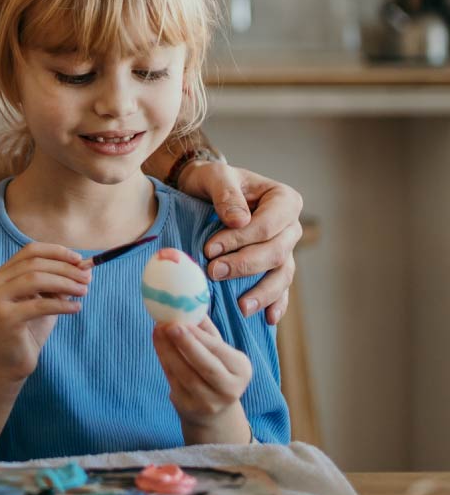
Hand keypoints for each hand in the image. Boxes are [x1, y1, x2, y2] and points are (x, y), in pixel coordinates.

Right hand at [0, 243, 90, 382]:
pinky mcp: (5, 317)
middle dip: (65, 268)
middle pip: (35, 264)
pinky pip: (40, 305)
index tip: (79, 260)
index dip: (56, 252)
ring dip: (65, 283)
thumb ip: (58, 284)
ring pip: (35, 279)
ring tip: (83, 291)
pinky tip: (76, 307)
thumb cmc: (28, 330)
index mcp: (1, 275)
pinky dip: (62, 304)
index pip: (30, 251)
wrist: (9, 364)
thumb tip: (85, 267)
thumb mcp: (45, 301)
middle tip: (87, 278)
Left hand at [152, 318, 251, 437]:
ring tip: (157, 329)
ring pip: (185, 373)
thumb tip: (191, 302)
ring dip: (167, 349)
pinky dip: (164, 359)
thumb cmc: (216, 370)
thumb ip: (207, 330)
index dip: (199, 335)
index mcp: (241, 370)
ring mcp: (209, 402)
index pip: (219, 350)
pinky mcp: (188, 407)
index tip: (182, 319)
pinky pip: (173, 380)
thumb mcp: (220, 351)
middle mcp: (229, 389)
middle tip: (168, 324)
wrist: (214, 412)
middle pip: (205, 365)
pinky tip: (158, 343)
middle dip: (185, 344)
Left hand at [177, 161, 302, 325]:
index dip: (241, 239)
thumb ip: (226, 193)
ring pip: (282, 275)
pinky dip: (275, 304)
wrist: (204, 192)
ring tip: (242, 307)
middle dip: (245, 265)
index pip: (269, 225)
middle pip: (276, 252)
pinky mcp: (274, 268)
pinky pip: (281, 289)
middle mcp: (291, 227)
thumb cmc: (212, 181)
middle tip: (213, 273)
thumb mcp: (216, 175)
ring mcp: (285, 250)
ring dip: (262, 292)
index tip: (210, 248)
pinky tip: (267, 319)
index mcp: (284, 200)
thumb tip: (239, 221)